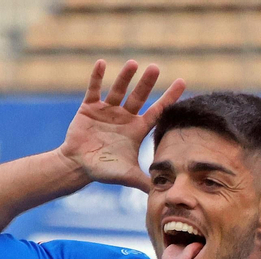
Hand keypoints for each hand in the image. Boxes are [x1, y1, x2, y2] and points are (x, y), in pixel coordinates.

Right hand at [58, 59, 184, 190]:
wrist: (77, 166)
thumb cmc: (104, 171)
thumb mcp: (127, 175)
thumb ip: (144, 182)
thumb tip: (163, 193)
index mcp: (136, 129)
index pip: (157, 111)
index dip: (169, 98)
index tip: (183, 82)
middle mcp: (124, 117)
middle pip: (139, 96)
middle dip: (147, 83)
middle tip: (156, 68)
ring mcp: (107, 110)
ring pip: (118, 89)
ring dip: (125, 77)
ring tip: (134, 64)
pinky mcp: (89, 107)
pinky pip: (94, 89)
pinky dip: (97, 77)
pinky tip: (102, 64)